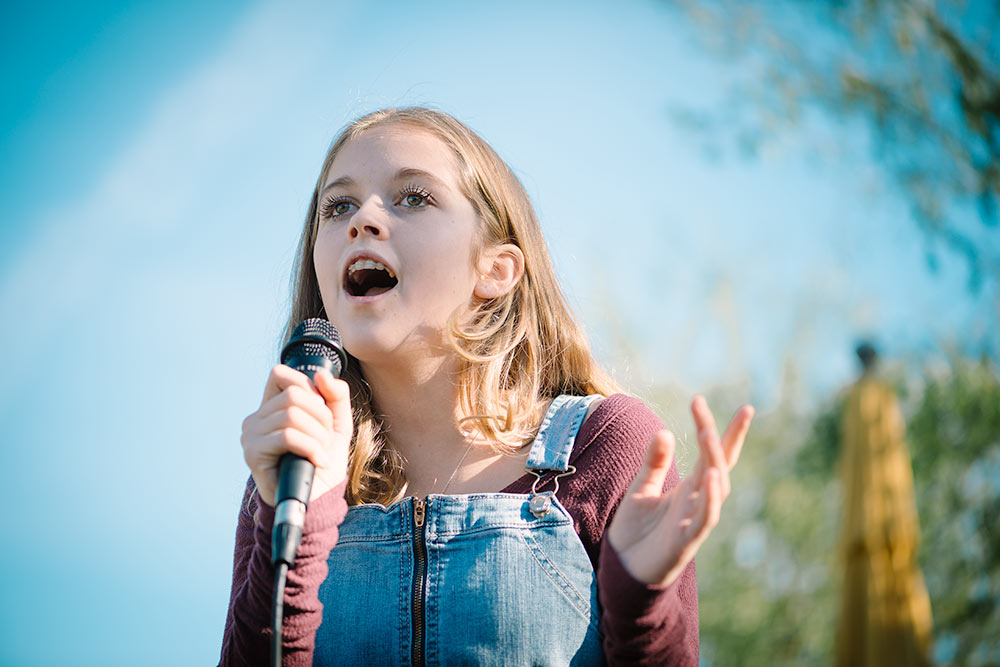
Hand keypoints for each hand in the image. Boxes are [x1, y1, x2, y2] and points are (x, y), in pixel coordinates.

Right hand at [240, 364, 352, 506]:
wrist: (317, 500)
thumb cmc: (322, 461)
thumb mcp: (337, 424)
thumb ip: (336, 396)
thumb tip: (322, 375)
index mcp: (271, 408)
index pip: (280, 374)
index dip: (307, 386)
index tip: (321, 412)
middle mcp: (256, 418)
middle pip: (293, 395)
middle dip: (321, 416)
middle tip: (326, 439)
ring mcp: (250, 436)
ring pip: (291, 415)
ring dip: (318, 435)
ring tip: (322, 453)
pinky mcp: (253, 454)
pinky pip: (287, 437)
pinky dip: (311, 448)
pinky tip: (317, 462)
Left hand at [607, 396, 753, 586]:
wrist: (622, 569)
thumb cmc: (635, 531)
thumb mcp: (641, 488)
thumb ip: (654, 462)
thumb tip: (664, 430)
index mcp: (689, 488)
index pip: (714, 456)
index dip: (729, 434)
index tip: (746, 409)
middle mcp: (698, 500)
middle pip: (716, 464)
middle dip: (717, 436)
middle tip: (701, 406)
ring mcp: (695, 519)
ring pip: (716, 487)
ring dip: (713, 460)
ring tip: (707, 433)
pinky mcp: (687, 540)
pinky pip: (706, 518)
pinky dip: (712, 499)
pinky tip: (713, 477)